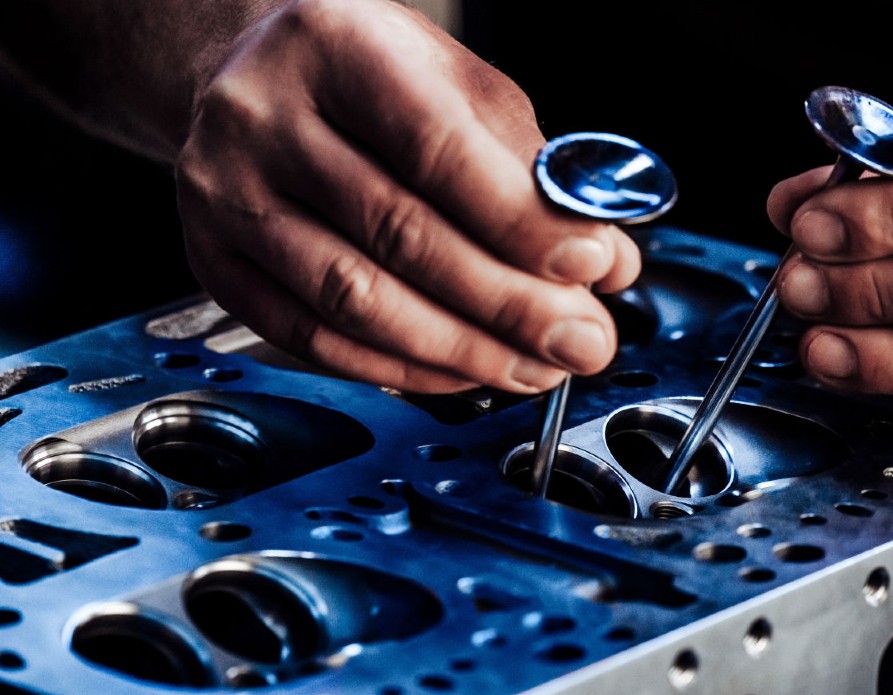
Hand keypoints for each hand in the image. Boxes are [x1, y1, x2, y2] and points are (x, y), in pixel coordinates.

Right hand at [176, 0, 639, 394]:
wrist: (256, 79)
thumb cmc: (371, 81)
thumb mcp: (460, 85)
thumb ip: (534, 167)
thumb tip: (603, 260)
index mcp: (336, 47)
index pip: (437, 148)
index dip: (520, 220)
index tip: (589, 265)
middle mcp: (263, 117)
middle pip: (398, 234)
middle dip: (509, 304)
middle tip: (580, 340)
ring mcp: (225, 194)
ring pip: (354, 300)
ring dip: (462, 351)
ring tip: (534, 366)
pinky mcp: (213, 263)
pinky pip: (314, 340)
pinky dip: (401, 370)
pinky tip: (463, 373)